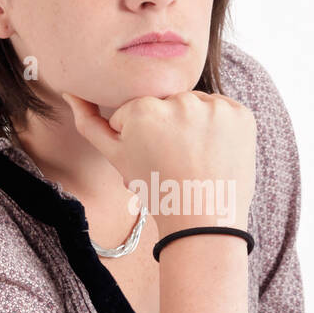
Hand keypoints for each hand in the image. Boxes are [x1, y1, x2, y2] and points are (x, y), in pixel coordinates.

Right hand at [60, 89, 255, 235]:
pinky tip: (215, 152)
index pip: (138, 107)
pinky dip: (221, 128)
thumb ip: (89, 122)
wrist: (204, 220)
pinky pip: (224, 109)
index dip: (141, 134)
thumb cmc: (157, 191)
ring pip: (196, 104)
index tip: (152, 157)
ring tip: (196, 157)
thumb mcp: (116, 158)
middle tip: (175, 159)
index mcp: (144, 109)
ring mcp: (215, 107)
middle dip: (169, 125)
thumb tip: (71, 92)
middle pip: (168, 103)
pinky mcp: (241, 114)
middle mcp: (180, 101)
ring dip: (195, 123)